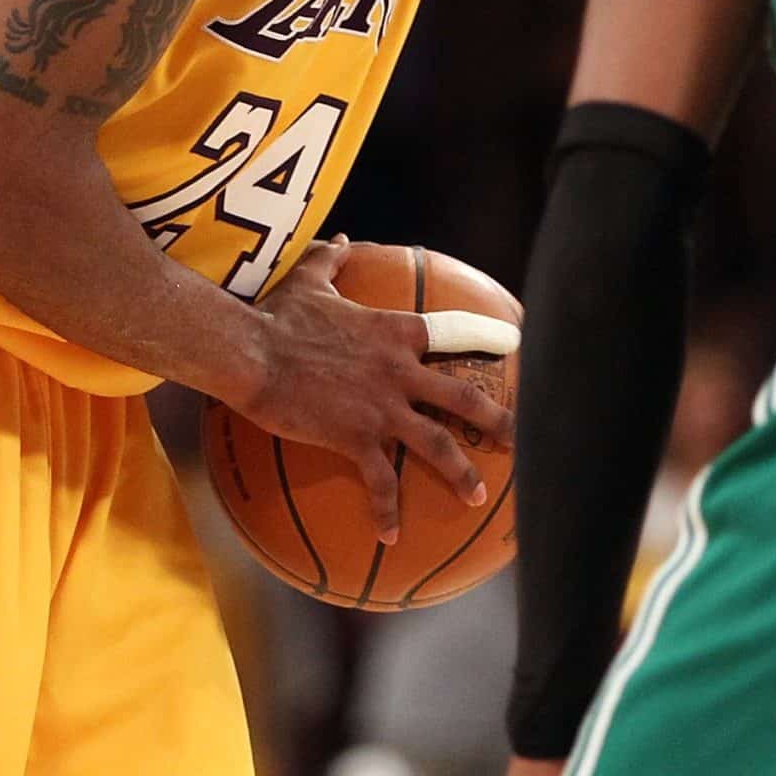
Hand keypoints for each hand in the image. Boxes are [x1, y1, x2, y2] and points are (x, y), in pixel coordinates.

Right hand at [237, 239, 518, 543]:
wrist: (251, 353)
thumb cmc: (278, 315)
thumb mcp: (309, 280)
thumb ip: (333, 260)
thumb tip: (342, 237)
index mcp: (397, 332)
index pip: (458, 330)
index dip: (491, 337)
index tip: (518, 345)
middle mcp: (401, 371)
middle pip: (464, 398)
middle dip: (500, 419)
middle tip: (524, 439)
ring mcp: (383, 408)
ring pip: (437, 445)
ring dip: (462, 473)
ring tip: (478, 498)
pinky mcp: (356, 438)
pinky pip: (381, 482)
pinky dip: (387, 512)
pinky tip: (391, 537)